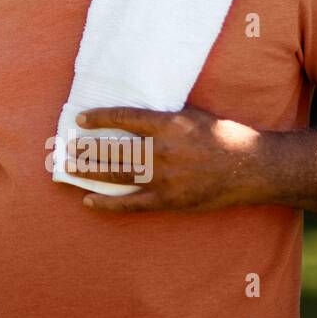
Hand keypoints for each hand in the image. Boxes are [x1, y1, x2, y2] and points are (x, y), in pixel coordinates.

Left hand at [71, 105, 265, 211]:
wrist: (250, 167)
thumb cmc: (222, 136)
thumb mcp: (192, 115)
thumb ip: (163, 116)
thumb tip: (133, 113)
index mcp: (168, 125)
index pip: (124, 118)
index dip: (99, 118)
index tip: (81, 118)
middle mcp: (162, 151)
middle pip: (114, 149)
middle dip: (87, 148)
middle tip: (66, 147)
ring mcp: (164, 178)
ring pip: (117, 174)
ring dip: (89, 171)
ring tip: (69, 168)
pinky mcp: (169, 200)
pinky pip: (131, 204)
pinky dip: (108, 203)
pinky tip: (89, 200)